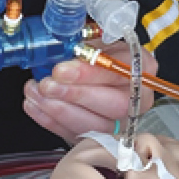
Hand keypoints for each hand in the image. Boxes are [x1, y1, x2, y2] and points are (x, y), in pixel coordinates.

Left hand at [23, 41, 155, 144]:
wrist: (103, 73)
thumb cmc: (102, 55)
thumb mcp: (100, 41)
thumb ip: (87, 46)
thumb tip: (61, 50)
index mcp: (143, 68)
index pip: (121, 73)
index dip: (89, 74)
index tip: (60, 70)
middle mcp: (139, 99)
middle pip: (115, 105)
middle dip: (75, 95)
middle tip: (47, 85)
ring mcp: (123, 122)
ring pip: (96, 125)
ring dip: (59, 110)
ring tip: (36, 93)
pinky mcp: (101, 137)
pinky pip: (77, 135)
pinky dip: (51, 121)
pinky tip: (35, 105)